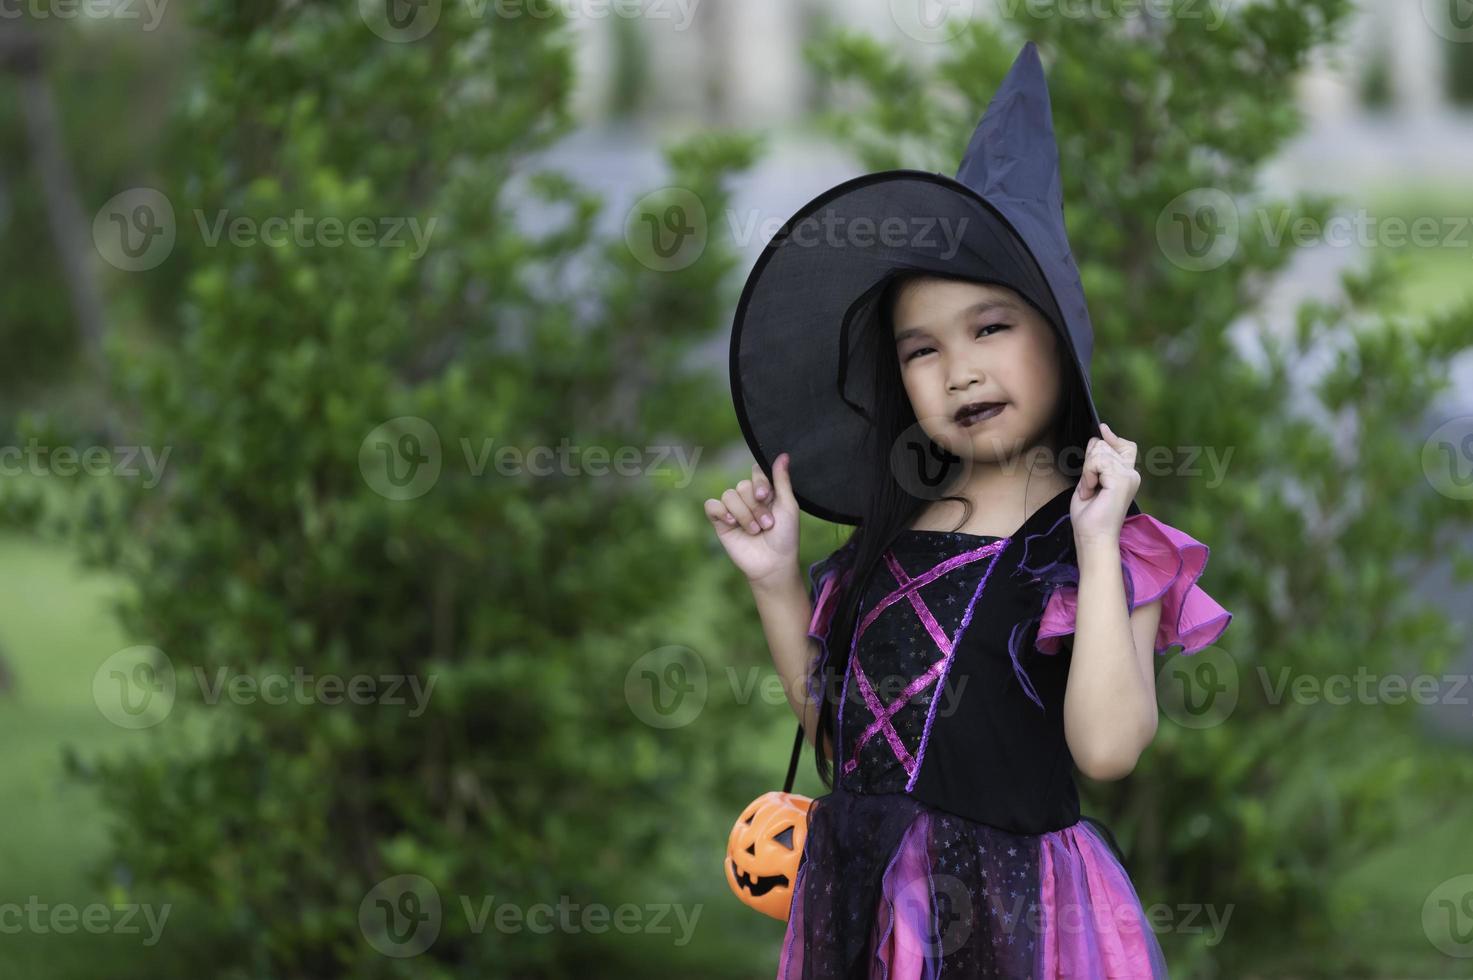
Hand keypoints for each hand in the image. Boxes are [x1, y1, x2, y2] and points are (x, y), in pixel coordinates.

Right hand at [704, 452, 800, 585]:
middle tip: (767, 524)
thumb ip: (782, 480)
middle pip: (742, 486)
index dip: (759, 482)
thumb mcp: (788, 506)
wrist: (773, 563)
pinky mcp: (720, 522)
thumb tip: (783, 455)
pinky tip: (731, 522)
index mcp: (764, 492)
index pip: (755, 472)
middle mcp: (747, 499)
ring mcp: (733, 510)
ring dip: (744, 514)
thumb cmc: (785, 536)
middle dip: (755, 506)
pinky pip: (712, 505)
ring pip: (729, 496)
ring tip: (754, 530)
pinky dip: (721, 512)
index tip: (765, 496)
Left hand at [1070, 422, 1138, 547]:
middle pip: (1105, 445)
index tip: (1102, 430)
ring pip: (1099, 451)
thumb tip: (1097, 439)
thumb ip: (1096, 462)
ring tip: (1090, 491)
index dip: (1113, 437)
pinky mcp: (1122, 479)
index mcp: (1126, 475)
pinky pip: (1097, 462)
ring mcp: (1129, 476)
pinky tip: (1091, 491)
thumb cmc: (1090, 516)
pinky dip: (1088, 475)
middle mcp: (1131, 474)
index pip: (1126, 446)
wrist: (1093, 537)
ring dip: (1087, 471)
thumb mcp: (1090, 482)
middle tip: (1089, 486)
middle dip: (1089, 463)